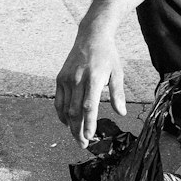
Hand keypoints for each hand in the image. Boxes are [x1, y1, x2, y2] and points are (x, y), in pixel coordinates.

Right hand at [54, 26, 126, 146]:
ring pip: (65, 109)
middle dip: (78, 130)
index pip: (89, 106)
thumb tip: (121, 113)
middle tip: (83, 144)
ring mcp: (67, 79)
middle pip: (75, 112)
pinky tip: (67, 123)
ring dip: (70, 126)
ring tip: (77, 137)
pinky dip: (61, 114)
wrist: (91, 36)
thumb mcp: (117, 72)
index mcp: (94, 78)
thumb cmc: (107, 55)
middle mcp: (78, 79)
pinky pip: (58, 101)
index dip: (88, 124)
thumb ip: (118, 94)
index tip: (90, 137)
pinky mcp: (60, 78)